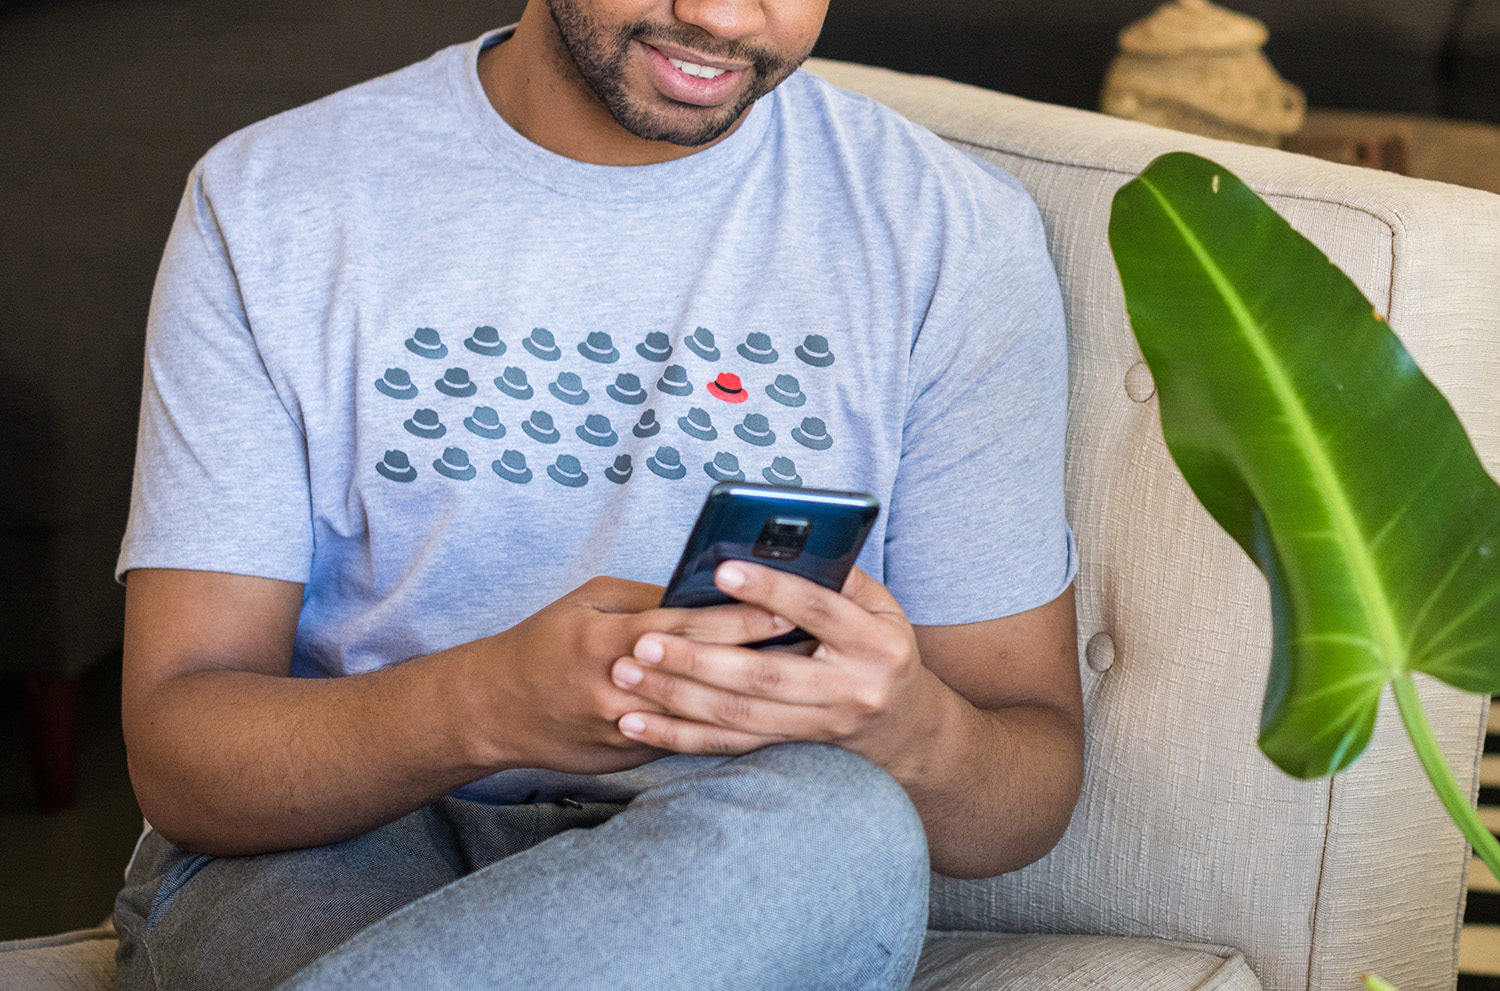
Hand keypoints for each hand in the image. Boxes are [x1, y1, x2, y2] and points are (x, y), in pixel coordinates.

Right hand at [469, 576, 795, 775]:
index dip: (739, 619)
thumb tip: (709, 593)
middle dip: (761, 658)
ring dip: (755, 697)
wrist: (496, 711)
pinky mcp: (632, 758)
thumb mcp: (588, 602)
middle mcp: (616, 688)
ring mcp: (624, 730)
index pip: (685, 627)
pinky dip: (730, 726)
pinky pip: (690, 741)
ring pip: (703, 715)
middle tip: (815, 645)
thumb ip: (647, 599)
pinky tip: (769, 714)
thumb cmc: (545, 643)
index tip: (786, 607)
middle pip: (703, 674)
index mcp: (605, 639)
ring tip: (804, 680)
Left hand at [609, 564, 941, 774]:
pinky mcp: (790, 750)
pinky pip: (729, 747)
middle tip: (644, 640)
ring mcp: (818, 727)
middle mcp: (848, 691)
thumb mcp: (880, 607)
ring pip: (738, 716)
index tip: (722, 570)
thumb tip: (781, 542)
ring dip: (676, 697)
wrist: (904, 726)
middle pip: (765, 676)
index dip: (770, 590)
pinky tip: (637, 724)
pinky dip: (679, 737)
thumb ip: (837, 576)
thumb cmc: (881, 647)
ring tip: (628, 672)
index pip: (818, 612)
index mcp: (874, 645)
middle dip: (698, 659)